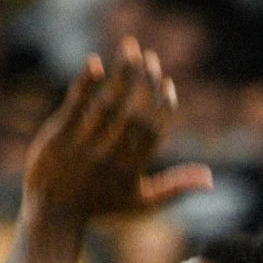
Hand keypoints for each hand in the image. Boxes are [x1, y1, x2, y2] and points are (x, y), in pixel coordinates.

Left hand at [24, 40, 212, 220]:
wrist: (52, 214)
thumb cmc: (101, 206)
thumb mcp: (141, 203)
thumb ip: (176, 188)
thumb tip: (210, 178)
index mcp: (132, 169)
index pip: (154, 131)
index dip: (163, 106)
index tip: (167, 84)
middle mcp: (110, 156)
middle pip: (134, 113)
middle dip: (146, 82)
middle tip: (151, 58)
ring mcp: (83, 146)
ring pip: (108, 104)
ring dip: (122, 74)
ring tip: (131, 47)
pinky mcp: (59, 137)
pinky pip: (75, 106)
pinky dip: (86, 84)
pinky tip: (96, 62)